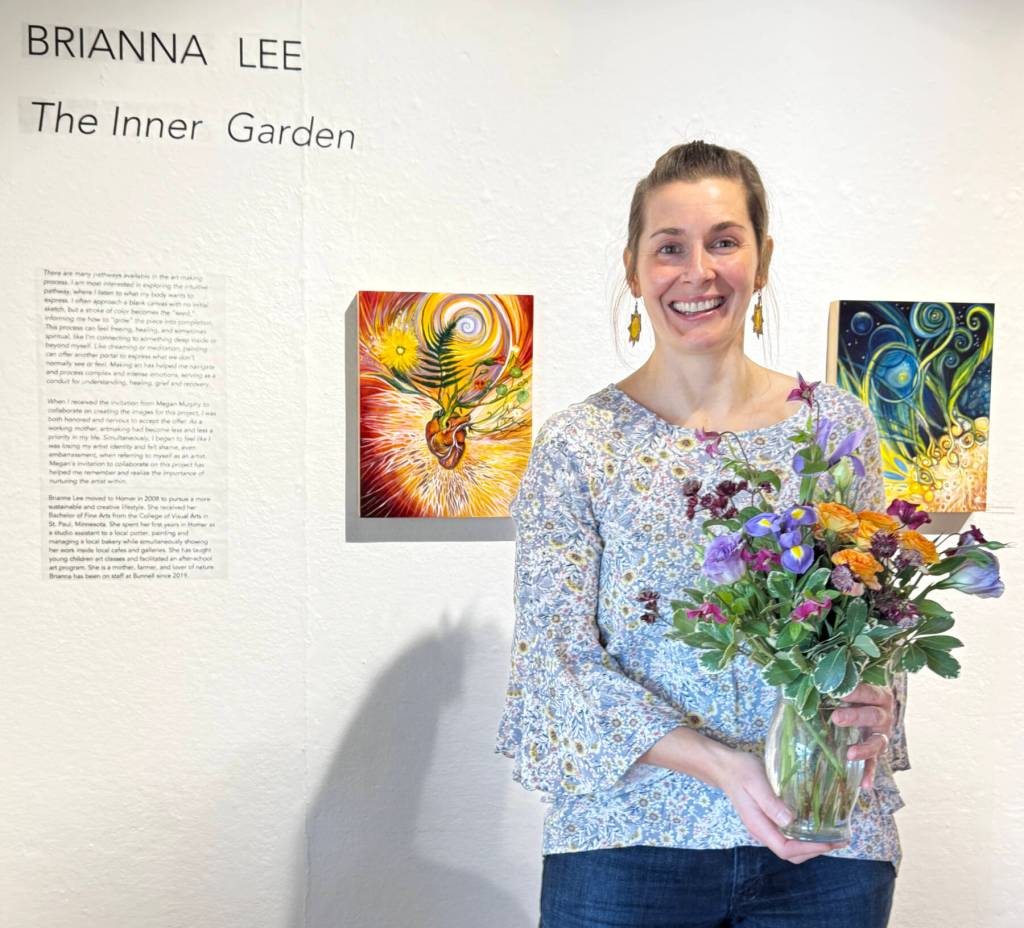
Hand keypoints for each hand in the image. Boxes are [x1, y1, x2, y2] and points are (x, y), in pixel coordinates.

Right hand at [717, 749, 846, 864]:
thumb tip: (790, 821)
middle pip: (791, 854)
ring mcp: (765, 826)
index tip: (830, 841)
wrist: (724, 766)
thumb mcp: (756, 782)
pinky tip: (814, 823)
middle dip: (815, 851)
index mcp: (759, 826)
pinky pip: (788, 835)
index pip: (787, 849)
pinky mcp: (768, 819)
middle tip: (837, 840)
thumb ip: (770, 802)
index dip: (810, 849)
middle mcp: (763, 831)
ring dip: (811, 845)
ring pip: (791, 846)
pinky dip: (804, 835)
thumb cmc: (740, 772)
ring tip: (831, 834)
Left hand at [830, 683, 894, 788]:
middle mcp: (884, 714)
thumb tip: (805, 675)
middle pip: (873, 716)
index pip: (869, 692)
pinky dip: (869, 773)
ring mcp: (882, 734)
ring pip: (877, 742)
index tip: (840, 693)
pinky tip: (864, 785)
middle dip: (855, 717)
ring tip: (850, 755)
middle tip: (836, 718)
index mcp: (879, 695)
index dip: (856, 692)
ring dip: (864, 749)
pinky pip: (875, 763)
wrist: (874, 704)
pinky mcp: (878, 750)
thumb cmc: (855, 692)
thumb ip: (834, 683)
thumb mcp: (849, 685)